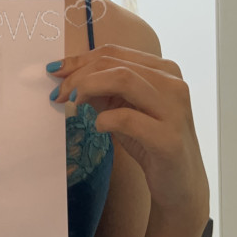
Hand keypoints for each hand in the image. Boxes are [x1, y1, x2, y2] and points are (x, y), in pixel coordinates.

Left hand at [48, 45, 208, 229]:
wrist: (180, 184)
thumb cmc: (150, 143)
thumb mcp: (125, 109)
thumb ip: (103, 90)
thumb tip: (66, 77)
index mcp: (164, 71)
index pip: (114, 53)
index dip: (80, 60)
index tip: (55, 72)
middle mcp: (173, 84)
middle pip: (115, 64)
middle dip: (78, 76)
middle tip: (58, 94)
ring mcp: (174, 110)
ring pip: (124, 80)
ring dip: (88, 88)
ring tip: (72, 104)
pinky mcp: (168, 139)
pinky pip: (128, 118)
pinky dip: (105, 119)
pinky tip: (98, 126)